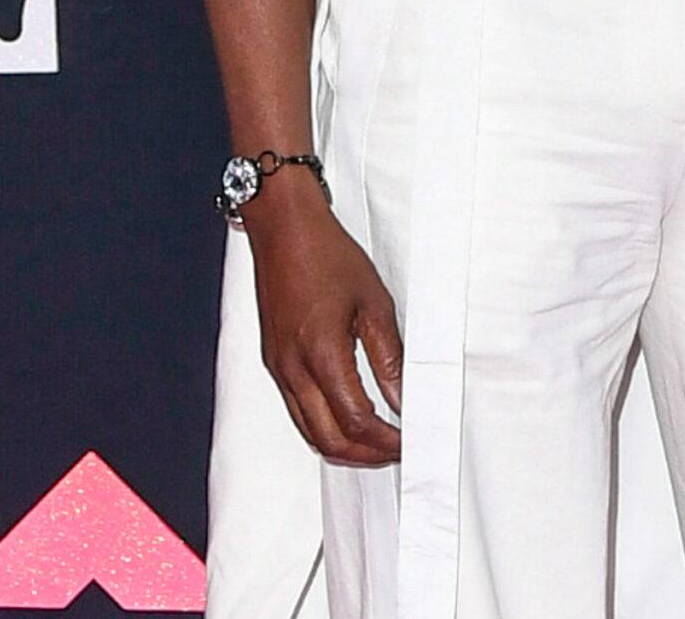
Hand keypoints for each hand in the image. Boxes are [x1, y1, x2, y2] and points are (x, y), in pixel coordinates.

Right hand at [245, 185, 404, 466]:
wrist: (283, 229)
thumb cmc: (328, 255)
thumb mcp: (374, 302)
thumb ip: (389, 357)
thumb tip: (404, 399)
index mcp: (321, 354)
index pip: (356, 421)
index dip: (386, 440)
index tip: (410, 440)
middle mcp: (293, 369)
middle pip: (328, 439)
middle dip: (365, 455)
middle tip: (396, 452)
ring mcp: (279, 368)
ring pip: (309, 431)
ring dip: (343, 446)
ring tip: (377, 443)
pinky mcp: (274, 362)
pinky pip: (297, 411)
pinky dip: (323, 427)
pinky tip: (346, 419)